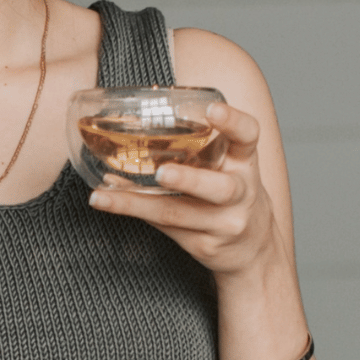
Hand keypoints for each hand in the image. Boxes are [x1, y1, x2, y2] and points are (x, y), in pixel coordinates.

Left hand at [88, 101, 279, 276]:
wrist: (253, 250)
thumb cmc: (230, 192)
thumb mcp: (228, 164)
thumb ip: (200, 143)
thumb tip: (137, 120)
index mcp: (244, 162)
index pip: (248, 136)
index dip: (233, 122)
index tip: (213, 110)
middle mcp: (240, 193)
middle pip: (219, 188)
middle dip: (189, 180)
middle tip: (162, 172)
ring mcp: (223, 224)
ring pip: (177, 213)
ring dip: (136, 203)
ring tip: (106, 193)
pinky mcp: (203, 245)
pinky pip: (162, 226)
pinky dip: (134, 210)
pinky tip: (108, 200)